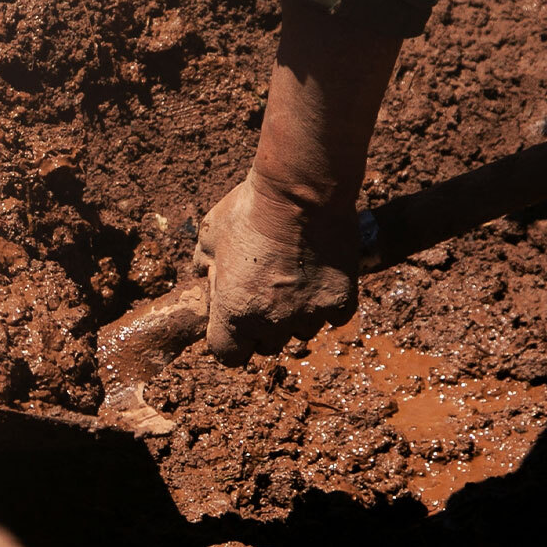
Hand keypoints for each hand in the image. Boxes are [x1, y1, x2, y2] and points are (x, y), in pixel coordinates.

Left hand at [193, 169, 357, 365]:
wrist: (300, 190)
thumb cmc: (250, 210)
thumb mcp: (210, 234)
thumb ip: (205, 265)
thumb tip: (206, 276)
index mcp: (234, 312)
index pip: (228, 355)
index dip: (231, 340)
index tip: (235, 322)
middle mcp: (271, 321)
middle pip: (267, 346)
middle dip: (265, 326)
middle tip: (267, 292)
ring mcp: (308, 313)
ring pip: (302, 332)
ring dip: (297, 315)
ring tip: (296, 279)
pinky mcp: (340, 301)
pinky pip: (334, 317)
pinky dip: (328, 303)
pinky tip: (321, 276)